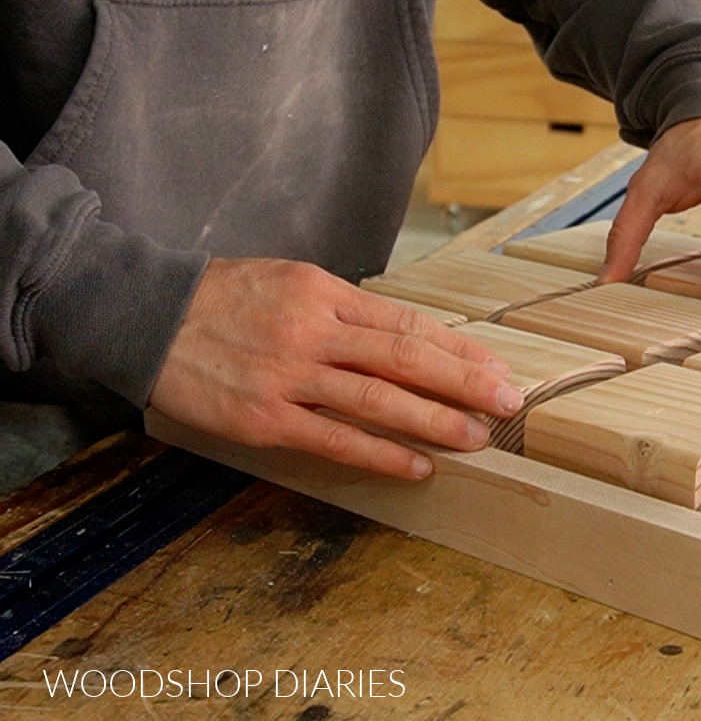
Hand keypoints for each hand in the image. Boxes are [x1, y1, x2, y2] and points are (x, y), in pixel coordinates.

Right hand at [148, 258, 523, 478]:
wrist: (144, 315)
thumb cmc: (224, 297)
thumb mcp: (290, 281)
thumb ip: (345, 308)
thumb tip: (403, 336)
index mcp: (325, 294)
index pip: (407, 323)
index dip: (458, 347)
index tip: (495, 366)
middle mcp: (314, 331)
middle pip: (406, 358)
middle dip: (465, 382)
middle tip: (508, 402)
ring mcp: (290, 376)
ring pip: (378, 399)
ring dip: (435, 421)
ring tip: (477, 438)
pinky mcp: (264, 417)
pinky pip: (335, 440)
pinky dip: (381, 455)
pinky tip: (416, 467)